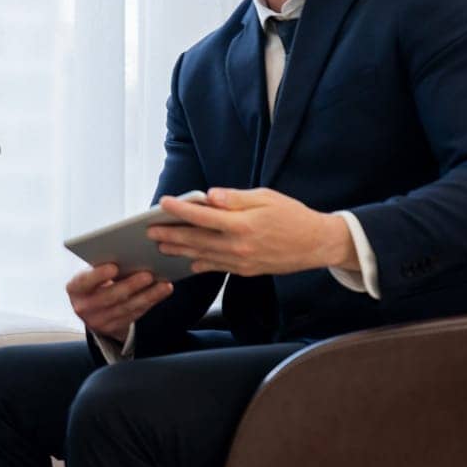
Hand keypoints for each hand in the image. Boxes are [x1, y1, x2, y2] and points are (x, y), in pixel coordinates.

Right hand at [67, 263, 172, 340]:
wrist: (92, 308)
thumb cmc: (95, 282)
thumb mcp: (91, 275)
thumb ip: (102, 267)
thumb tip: (128, 255)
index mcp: (74, 289)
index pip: (84, 282)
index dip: (98, 275)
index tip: (114, 266)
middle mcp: (84, 307)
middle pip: (109, 297)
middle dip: (130, 285)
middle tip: (148, 274)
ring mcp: (99, 321)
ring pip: (126, 308)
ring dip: (147, 295)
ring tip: (163, 283)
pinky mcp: (114, 328)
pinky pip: (135, 314)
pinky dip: (150, 302)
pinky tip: (162, 291)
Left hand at [150, 188, 355, 276]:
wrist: (317, 244)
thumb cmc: (292, 215)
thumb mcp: (266, 197)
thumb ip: (235, 198)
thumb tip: (209, 196)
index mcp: (243, 224)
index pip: (203, 217)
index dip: (180, 210)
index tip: (162, 203)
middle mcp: (239, 246)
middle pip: (196, 240)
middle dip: (170, 235)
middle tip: (149, 232)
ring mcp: (242, 262)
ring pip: (203, 257)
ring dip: (180, 251)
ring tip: (161, 247)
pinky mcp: (246, 270)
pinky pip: (217, 268)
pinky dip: (200, 264)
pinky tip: (188, 262)